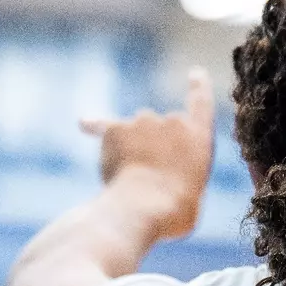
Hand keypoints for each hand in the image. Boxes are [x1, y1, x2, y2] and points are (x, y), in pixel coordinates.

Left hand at [80, 67, 215, 240]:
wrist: (142, 210)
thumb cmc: (174, 213)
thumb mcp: (193, 197)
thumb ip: (183, 178)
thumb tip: (163, 177)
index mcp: (199, 137)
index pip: (201, 102)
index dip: (198, 86)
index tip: (195, 72)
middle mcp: (172, 121)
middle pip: (161, 128)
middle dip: (155, 149)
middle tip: (152, 181)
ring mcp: (141, 122)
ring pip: (134, 132)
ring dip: (131, 148)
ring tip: (130, 180)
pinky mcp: (115, 130)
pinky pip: (102, 126)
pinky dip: (93, 125)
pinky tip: (83, 124)